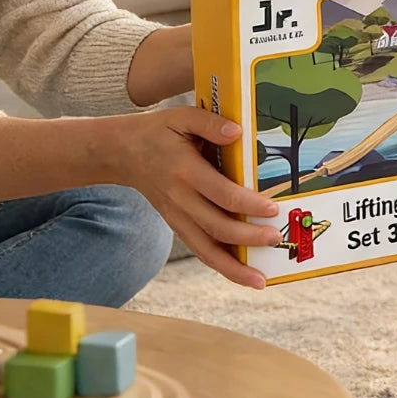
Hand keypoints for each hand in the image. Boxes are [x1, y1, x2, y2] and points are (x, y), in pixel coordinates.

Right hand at [113, 105, 278, 288]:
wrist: (121, 153)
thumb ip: (209, 122)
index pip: (221, 193)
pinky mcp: (176, 224)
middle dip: (248, 238)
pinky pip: (199, 249)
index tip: (272, 209)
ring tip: (259, 280)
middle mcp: (180, 199)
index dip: (248, 204)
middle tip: (275, 239)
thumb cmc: (157, 132)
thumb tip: (237, 132)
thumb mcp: (181, 117)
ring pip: (205, 249)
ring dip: (233, 268)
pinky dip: (220, 265)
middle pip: (216, 226)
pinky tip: (241, 275)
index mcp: (185, 171)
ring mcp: (176, 215)